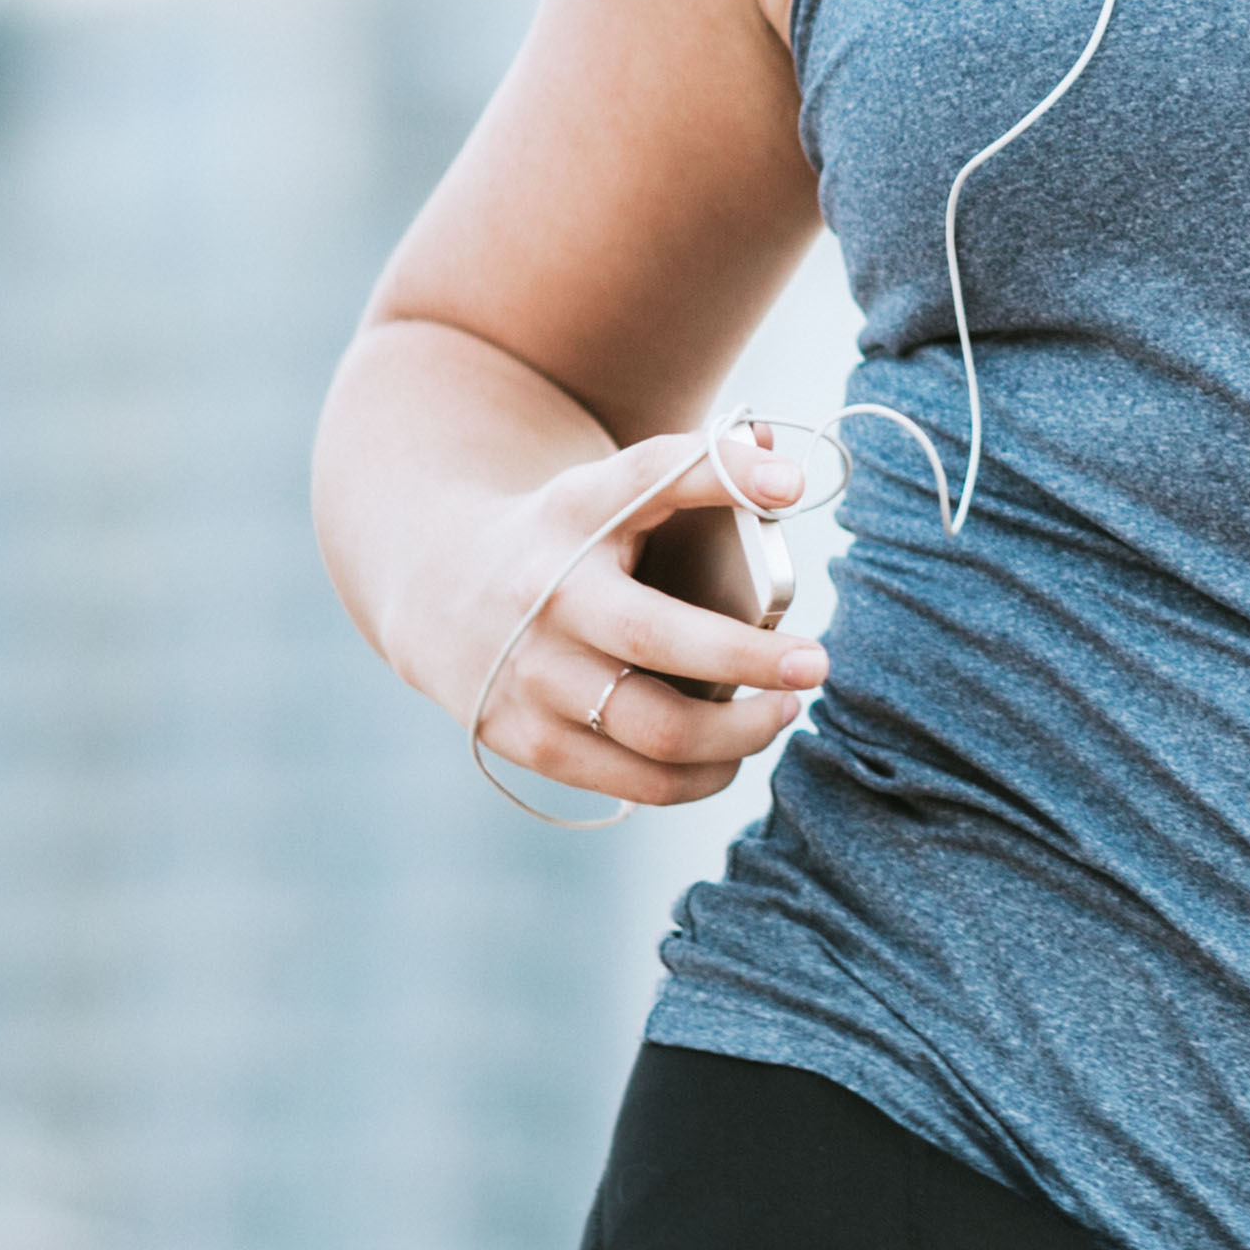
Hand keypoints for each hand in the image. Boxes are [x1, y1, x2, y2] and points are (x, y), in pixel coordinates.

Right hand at [442, 424, 827, 808]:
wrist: (434, 588)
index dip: (723, 473)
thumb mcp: (607, 491)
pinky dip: (698, 777)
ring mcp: (531, 675)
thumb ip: (693, 475)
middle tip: (815, 663)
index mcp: (576, 512)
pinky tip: (730, 756)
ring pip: (656, 729)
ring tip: (782, 712)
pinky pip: (634, 780)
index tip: (794, 486)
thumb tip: (783, 468)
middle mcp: (548, 594)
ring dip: (738, 732)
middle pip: (660, 636)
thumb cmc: (563, 540)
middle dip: (751, 656)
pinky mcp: (526, 739)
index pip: (650, 475)